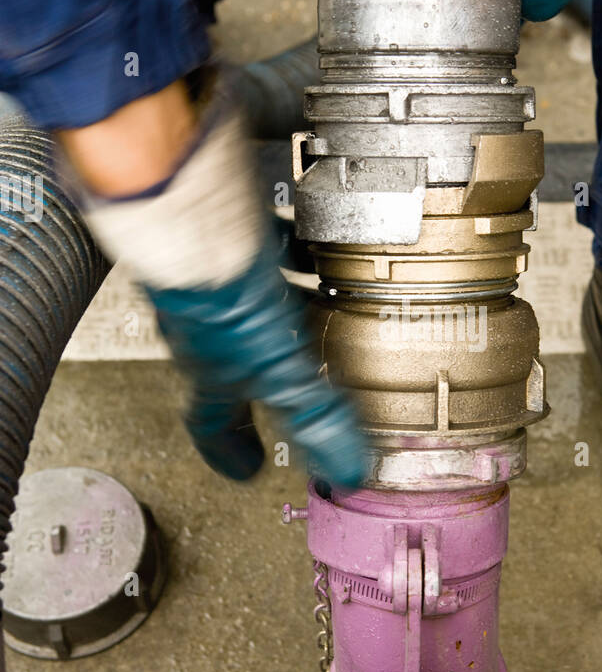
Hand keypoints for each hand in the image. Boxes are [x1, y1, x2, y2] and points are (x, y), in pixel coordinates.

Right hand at [61, 73, 367, 487]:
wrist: (188, 202)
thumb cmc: (211, 290)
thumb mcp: (276, 368)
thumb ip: (312, 414)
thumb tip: (344, 469)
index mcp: (214, 368)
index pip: (214, 423)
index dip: (231, 449)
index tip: (248, 467)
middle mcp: (210, 324)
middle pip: (239, 357)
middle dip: (272, 370)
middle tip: (301, 375)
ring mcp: (218, 275)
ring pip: (256, 300)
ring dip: (291, 304)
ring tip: (329, 302)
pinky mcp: (231, 228)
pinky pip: (268, 244)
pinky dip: (297, 247)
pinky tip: (326, 239)